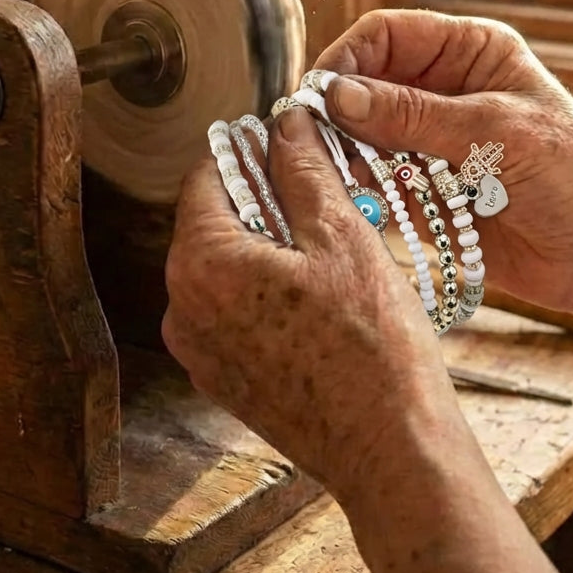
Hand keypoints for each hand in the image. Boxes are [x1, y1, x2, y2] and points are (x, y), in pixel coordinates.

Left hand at [162, 107, 459, 499]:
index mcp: (201, 264)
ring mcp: (199, 350)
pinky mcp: (222, 378)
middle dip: (262, 199)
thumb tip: (286, 123)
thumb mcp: (342, 235)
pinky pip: (233, 310)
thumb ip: (303, 169)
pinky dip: (265, 289)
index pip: (205, 176)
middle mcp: (182, 308)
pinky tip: (317, 296)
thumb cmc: (372, 346)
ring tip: (327, 247)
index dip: (248, 151)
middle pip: (212, 221)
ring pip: (224, 267)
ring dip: (267, 244)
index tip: (286, 144)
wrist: (390, 450)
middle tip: (320, 194)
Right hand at [315, 10, 572, 317]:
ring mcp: (433, 141)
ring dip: (345, 152)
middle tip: (312, 139)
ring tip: (331, 174)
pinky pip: (377, 180)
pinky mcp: (427, 190)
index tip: (319, 95)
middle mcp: (446, 90)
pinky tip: (353, 200)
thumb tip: (335, 95)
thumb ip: (410, 114)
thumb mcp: (491, 132)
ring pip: (364, 134)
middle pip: (367, 83)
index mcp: (470, 52)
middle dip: (339, 110)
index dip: (348, 58)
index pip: (387, 34)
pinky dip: (359, 188)